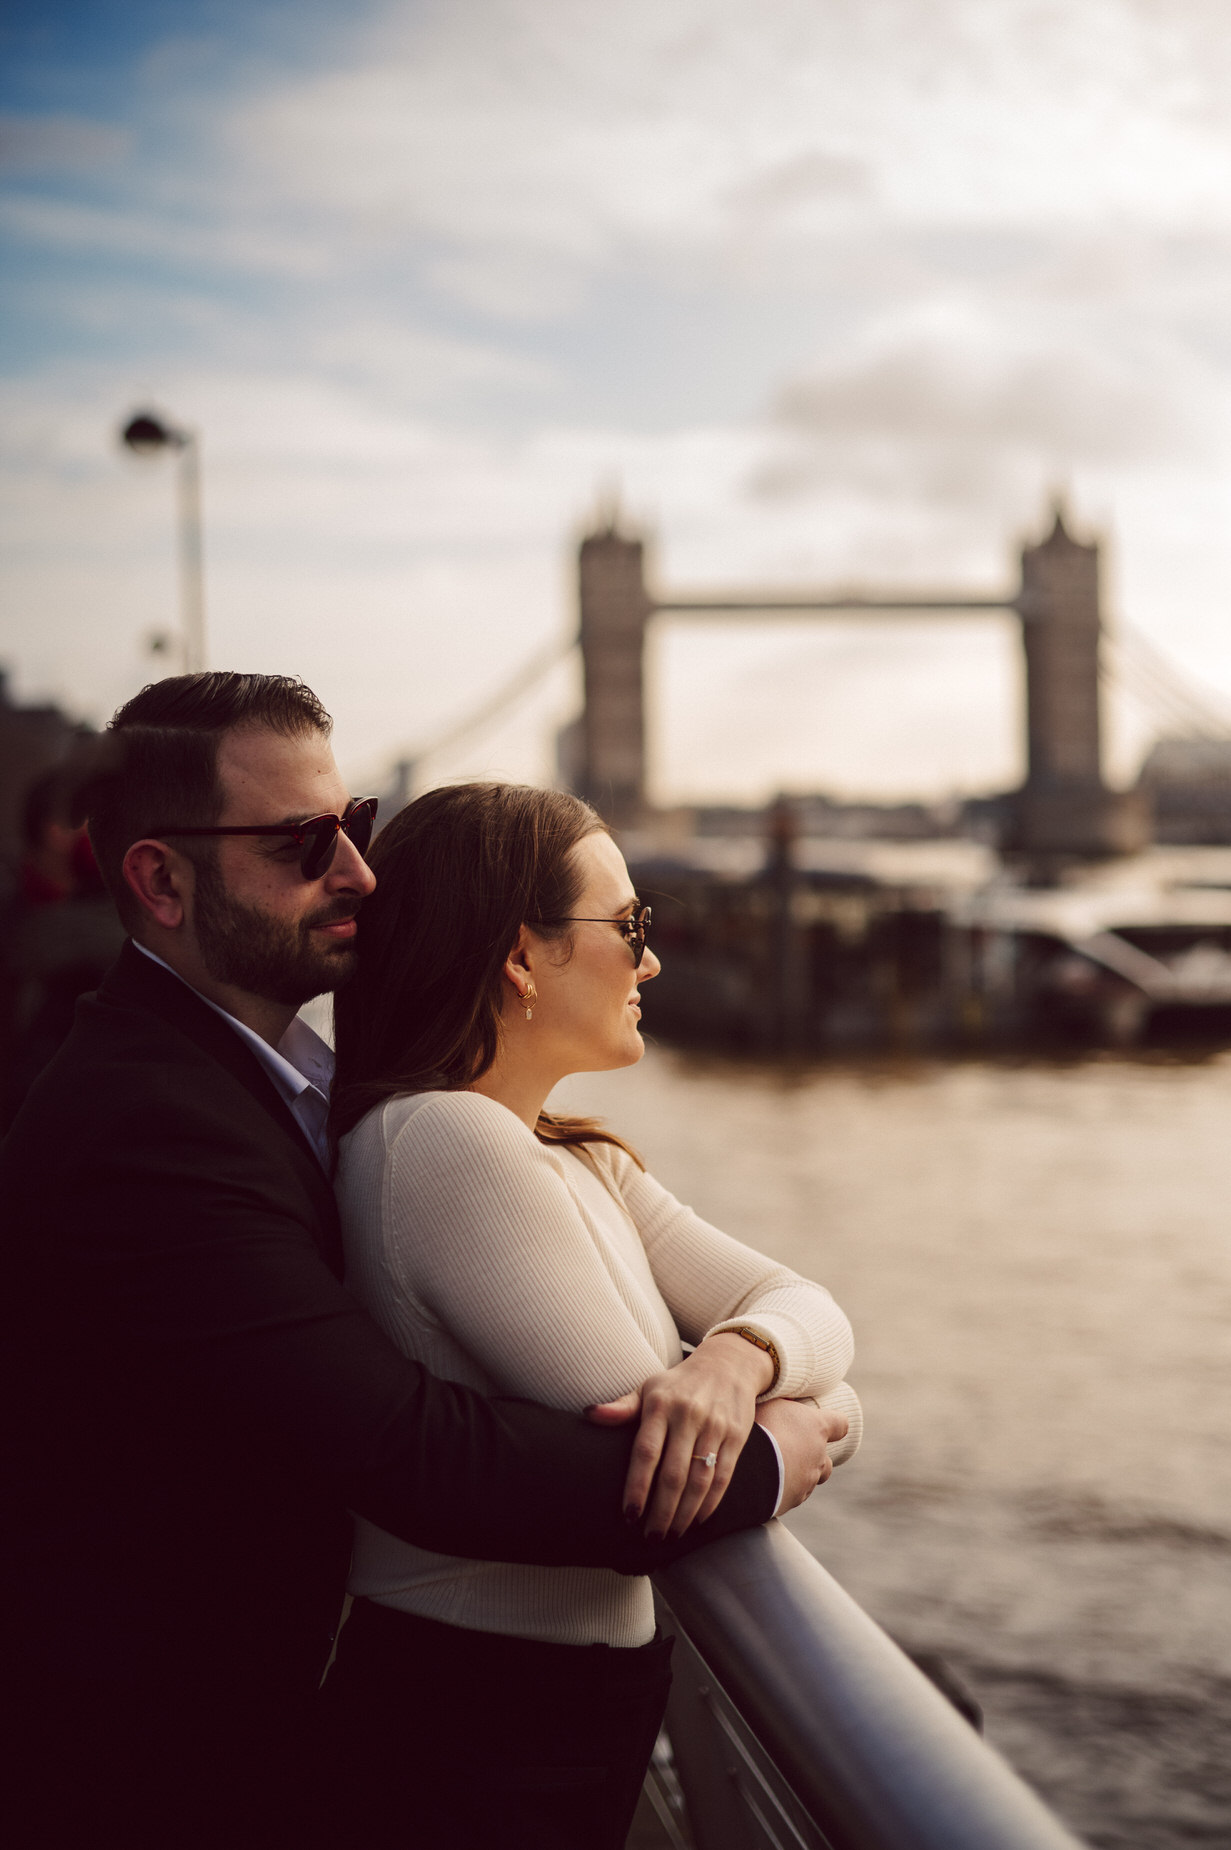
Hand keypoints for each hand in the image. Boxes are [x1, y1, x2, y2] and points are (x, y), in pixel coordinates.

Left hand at [586, 1333, 773, 1540]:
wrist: (728, 1363)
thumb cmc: (678, 1384)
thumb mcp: (648, 1388)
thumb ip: (621, 1408)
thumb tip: (588, 1414)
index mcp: (660, 1405)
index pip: (646, 1453)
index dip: (637, 1487)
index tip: (629, 1515)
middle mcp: (688, 1416)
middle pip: (673, 1474)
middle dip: (661, 1511)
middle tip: (650, 1536)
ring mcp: (715, 1427)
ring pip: (699, 1480)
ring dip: (685, 1514)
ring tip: (672, 1535)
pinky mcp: (736, 1436)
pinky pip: (723, 1477)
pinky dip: (710, 1503)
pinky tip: (697, 1520)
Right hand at [755, 1397, 848, 1512]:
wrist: (748, 1470)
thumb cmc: (759, 1428)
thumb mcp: (769, 1402)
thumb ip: (779, 1402)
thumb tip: (774, 1390)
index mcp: (817, 1428)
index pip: (841, 1424)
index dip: (835, 1425)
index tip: (826, 1425)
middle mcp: (818, 1456)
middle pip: (826, 1460)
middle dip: (813, 1456)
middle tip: (791, 1449)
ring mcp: (807, 1481)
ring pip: (809, 1480)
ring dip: (798, 1474)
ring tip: (774, 1467)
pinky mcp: (792, 1500)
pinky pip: (793, 1494)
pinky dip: (784, 1489)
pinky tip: (766, 1481)